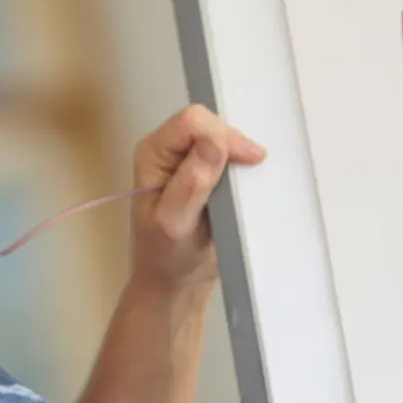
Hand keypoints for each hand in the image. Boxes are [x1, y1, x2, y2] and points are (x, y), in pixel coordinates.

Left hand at [130, 104, 266, 293]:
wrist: (174, 279)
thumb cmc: (167, 256)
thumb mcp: (175, 224)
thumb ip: (191, 185)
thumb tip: (213, 144)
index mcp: (152, 154)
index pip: (191, 122)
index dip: (221, 136)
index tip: (247, 160)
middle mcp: (167, 149)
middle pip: (208, 123)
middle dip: (231, 143)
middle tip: (249, 172)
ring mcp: (185, 158)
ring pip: (220, 134)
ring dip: (238, 153)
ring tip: (247, 179)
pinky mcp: (203, 170)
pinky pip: (226, 152)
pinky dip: (240, 162)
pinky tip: (246, 180)